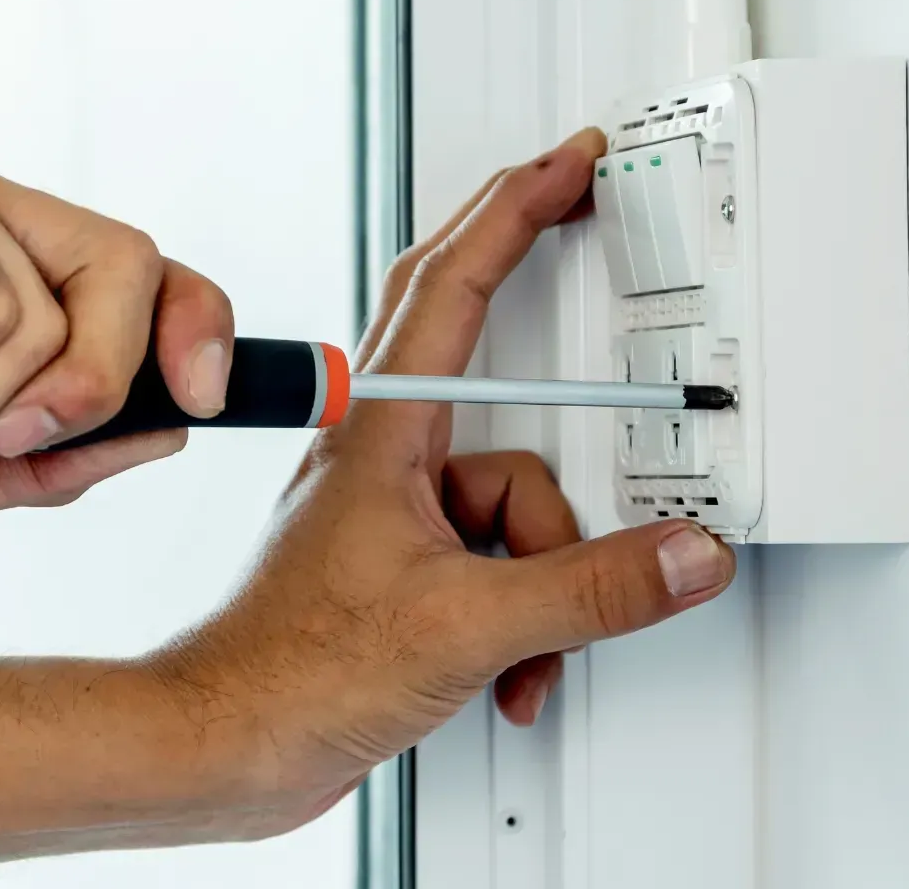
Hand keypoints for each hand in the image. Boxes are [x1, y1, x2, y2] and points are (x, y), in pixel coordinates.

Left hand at [150, 128, 737, 836]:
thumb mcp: (465, 627)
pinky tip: (504, 670)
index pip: (456, 285)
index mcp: (383, 433)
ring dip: (546, 576)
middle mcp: (384, 456)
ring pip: (517, 498)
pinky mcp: (406, 568)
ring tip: (520, 644)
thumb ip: (590, 589)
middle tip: (584, 222)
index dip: (517, 208)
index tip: (566, 161)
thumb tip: (681, 554)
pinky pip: (501, 559)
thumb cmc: (287, 671)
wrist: (227, 747)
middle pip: (482, 346)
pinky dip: (523, 617)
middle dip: (540, 305)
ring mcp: (395, 512)